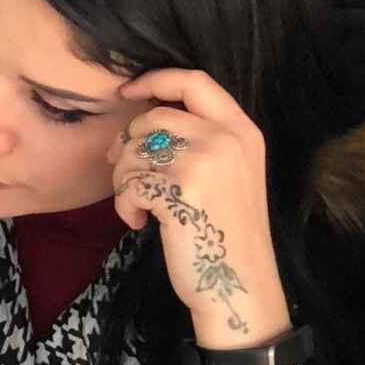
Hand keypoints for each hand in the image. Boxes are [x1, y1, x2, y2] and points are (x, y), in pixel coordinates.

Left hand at [110, 69, 288, 348]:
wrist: (238, 284)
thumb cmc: (227, 233)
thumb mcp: (232, 172)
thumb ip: (204, 137)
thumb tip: (144, 118)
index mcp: (242, 130)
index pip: (194, 80)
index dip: (155, 80)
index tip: (128, 92)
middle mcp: (226, 139)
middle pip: (154, 116)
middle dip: (127, 142)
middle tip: (123, 170)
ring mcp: (204, 163)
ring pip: (135, 150)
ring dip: (123, 179)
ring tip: (136, 204)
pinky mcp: (179, 192)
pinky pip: (130, 182)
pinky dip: (124, 204)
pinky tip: (139, 223)